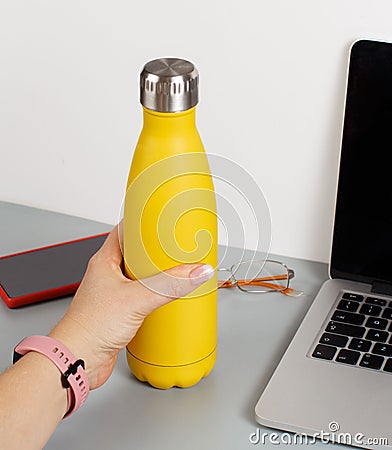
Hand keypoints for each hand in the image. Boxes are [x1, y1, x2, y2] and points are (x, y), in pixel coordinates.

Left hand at [49, 225, 213, 389]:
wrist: (78, 360)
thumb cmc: (89, 326)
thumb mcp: (136, 299)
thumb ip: (169, 285)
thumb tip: (196, 272)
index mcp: (105, 260)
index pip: (125, 230)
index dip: (144, 222)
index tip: (164, 219)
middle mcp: (109, 273)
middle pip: (136, 252)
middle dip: (156, 249)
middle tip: (177, 246)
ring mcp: (114, 292)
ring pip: (140, 275)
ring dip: (157, 273)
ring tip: (177, 270)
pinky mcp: (120, 310)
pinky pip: (142, 295)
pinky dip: (155, 293)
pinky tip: (167, 297)